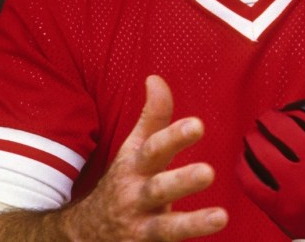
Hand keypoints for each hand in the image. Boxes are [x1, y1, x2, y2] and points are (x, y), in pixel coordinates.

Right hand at [60, 75, 226, 239]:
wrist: (83, 232)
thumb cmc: (124, 180)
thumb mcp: (133, 149)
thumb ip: (152, 117)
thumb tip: (156, 78)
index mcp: (136, 167)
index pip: (155, 148)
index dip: (174, 136)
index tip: (198, 125)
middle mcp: (137, 196)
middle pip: (160, 188)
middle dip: (182, 181)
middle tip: (208, 172)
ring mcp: (141, 228)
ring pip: (165, 228)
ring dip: (192, 224)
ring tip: (221, 217)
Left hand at [237, 67, 304, 241]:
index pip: (300, 116)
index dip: (285, 113)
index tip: (279, 115)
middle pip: (278, 130)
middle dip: (265, 122)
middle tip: (261, 123)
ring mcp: (299, 187)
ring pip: (262, 152)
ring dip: (252, 141)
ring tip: (252, 138)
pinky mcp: (281, 207)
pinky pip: (251, 180)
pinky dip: (243, 166)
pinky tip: (244, 160)